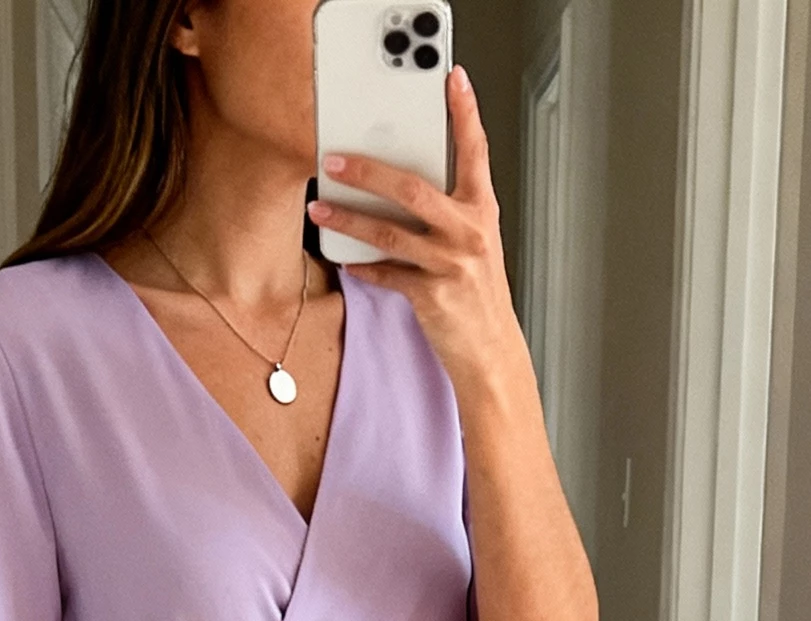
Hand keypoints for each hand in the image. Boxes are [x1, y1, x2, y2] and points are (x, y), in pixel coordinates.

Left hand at [310, 66, 525, 395]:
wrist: (490, 351)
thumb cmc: (477, 295)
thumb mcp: (474, 243)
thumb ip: (448, 211)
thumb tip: (401, 185)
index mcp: (481, 211)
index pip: (475, 152)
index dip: (465, 113)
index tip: (453, 79)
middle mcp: (469, 233)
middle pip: (413, 189)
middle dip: (368, 171)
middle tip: (335, 158)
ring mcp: (451, 264)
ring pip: (390, 232)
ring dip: (349, 218)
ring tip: (320, 206)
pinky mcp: (432, 296)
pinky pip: (386, 274)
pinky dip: (362, 266)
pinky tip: (343, 258)